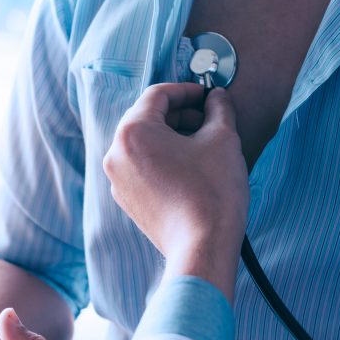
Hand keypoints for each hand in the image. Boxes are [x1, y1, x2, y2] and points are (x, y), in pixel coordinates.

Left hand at [104, 84, 248, 299]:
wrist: (203, 248)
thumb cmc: (212, 193)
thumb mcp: (223, 139)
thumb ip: (219, 109)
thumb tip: (218, 98)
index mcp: (133, 131)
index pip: (159, 95)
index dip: (188, 90)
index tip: (208, 96)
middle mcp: (116, 154)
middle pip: (148, 118)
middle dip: (181, 115)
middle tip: (210, 120)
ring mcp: (119, 180)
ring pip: (146, 144)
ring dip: (174, 138)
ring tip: (204, 147)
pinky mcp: (128, 201)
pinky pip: (144, 168)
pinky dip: (165, 161)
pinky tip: (192, 171)